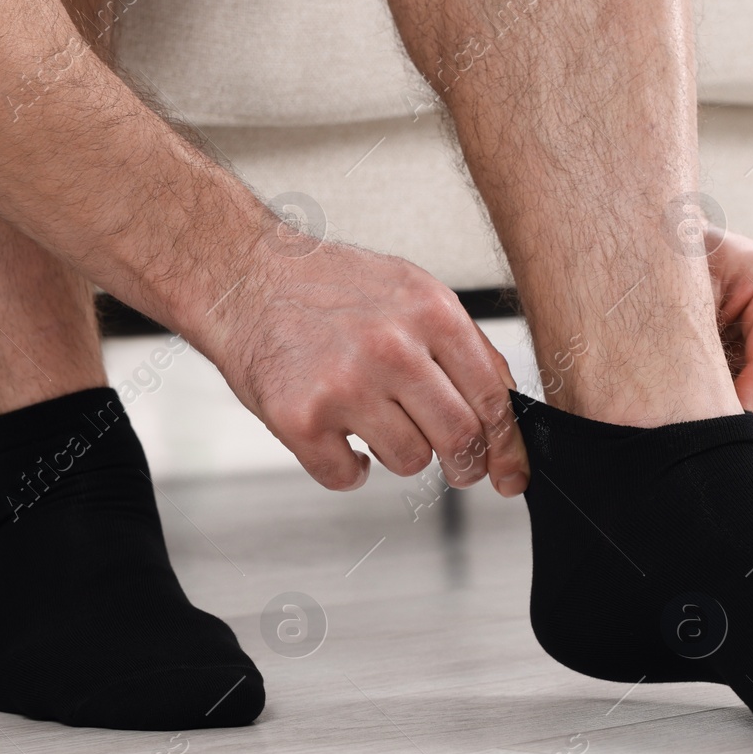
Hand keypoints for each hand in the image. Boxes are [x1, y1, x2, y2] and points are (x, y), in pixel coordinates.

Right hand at [197, 228, 529, 494]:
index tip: (510, 474)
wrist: (243, 276)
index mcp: (430, 312)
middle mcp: (392, 346)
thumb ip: (460, 348)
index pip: (492, 397)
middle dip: (464, 464)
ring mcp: (346, 384)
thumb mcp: (409, 293)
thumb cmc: (326, 288)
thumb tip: (503, 414)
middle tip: (457, 467)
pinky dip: (347, 469)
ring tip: (371, 419)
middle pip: (460, 437)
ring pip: (409, 460)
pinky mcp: (301, 418)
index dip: (507, 447)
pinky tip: (337, 437)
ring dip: (397, 453)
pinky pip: (348, 476)